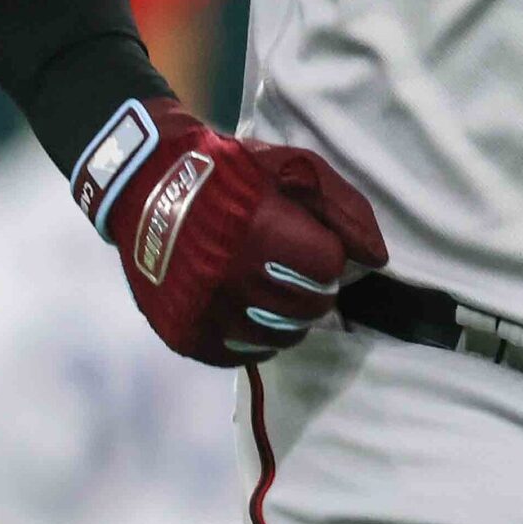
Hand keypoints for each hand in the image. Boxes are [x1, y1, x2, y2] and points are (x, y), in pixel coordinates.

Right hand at [76, 98, 387, 366]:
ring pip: (282, 336)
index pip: (326, 267)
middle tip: (295, 267)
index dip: (327, 254)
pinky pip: (244, 354)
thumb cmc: (230, 172)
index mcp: (260, 232)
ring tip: (272, 288)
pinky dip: (255, 337)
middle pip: (310, 307)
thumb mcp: (293, 169)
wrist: (146, 186)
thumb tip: (377, 259)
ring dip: (289, 315)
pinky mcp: (185, 335)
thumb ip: (342, 210)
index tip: (312, 241)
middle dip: (314, 286)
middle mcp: (232, 279)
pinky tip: (249, 309)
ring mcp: (205, 312)